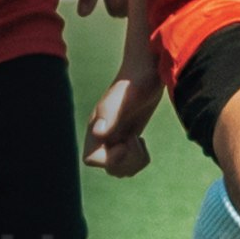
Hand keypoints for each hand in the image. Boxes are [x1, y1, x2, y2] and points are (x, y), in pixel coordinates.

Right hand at [86, 35, 162, 174]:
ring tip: (140, 142)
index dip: (110, 159)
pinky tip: (142, 142)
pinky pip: (128, 162)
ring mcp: (115, 137)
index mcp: (97, 126)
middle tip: (138, 141)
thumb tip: (98, 133)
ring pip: (118, 168)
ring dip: (133, 163)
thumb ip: (111, 113)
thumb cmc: (138, 80)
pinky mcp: (126, 137)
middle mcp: (103, 134)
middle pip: (108, 168)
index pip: (91, 160)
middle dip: (126, 163)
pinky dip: (138, 159)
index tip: (127, 141)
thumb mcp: (128, 97)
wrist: (148, 69)